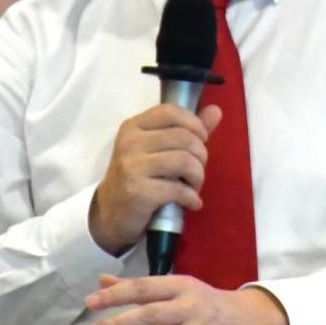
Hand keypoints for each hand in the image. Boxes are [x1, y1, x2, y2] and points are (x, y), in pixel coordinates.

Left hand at [85, 273, 288, 324]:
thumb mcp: (178, 288)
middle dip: (121, 323)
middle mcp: (191, 306)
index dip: (117, 294)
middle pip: (151, 314)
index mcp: (180, 286)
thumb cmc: (207, 304)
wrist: (253, 322)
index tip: (91, 302)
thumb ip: (140, 287)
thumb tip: (102, 281)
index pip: (144, 288)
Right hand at [88, 104, 222, 254]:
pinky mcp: (138, 192)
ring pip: (185, 161)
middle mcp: (130, 142)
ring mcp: (132, 167)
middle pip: (184, 137)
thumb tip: (216, 110)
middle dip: (201, 156)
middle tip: (197, 171)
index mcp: (133, 127)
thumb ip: (186, 129)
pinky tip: (191, 203)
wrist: (109, 214)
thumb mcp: (155, 149)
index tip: (202, 140)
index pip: (170, 111)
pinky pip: (179, 189)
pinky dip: (192, 198)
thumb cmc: (137, 178)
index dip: (194, 124)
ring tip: (194, 186)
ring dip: (198, 177)